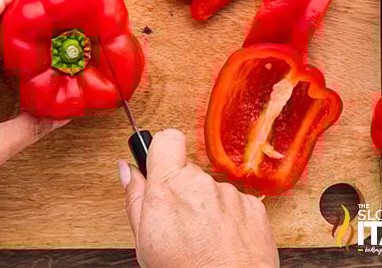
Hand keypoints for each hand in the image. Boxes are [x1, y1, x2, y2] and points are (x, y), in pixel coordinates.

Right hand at [120, 129, 277, 267]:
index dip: (162, 151)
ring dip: (207, 209)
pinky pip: (236, 204)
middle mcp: (202, 184)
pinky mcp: (254, 208)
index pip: (167, 139)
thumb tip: (127, 171)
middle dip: (183, 190)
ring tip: (204, 241)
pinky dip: (230, 220)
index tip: (159, 167)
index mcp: (170, 186)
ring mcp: (231, 195)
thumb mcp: (144, 241)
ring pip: (213, 191)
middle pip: (189, 172)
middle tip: (178, 224)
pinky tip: (223, 243)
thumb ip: (134, 198)